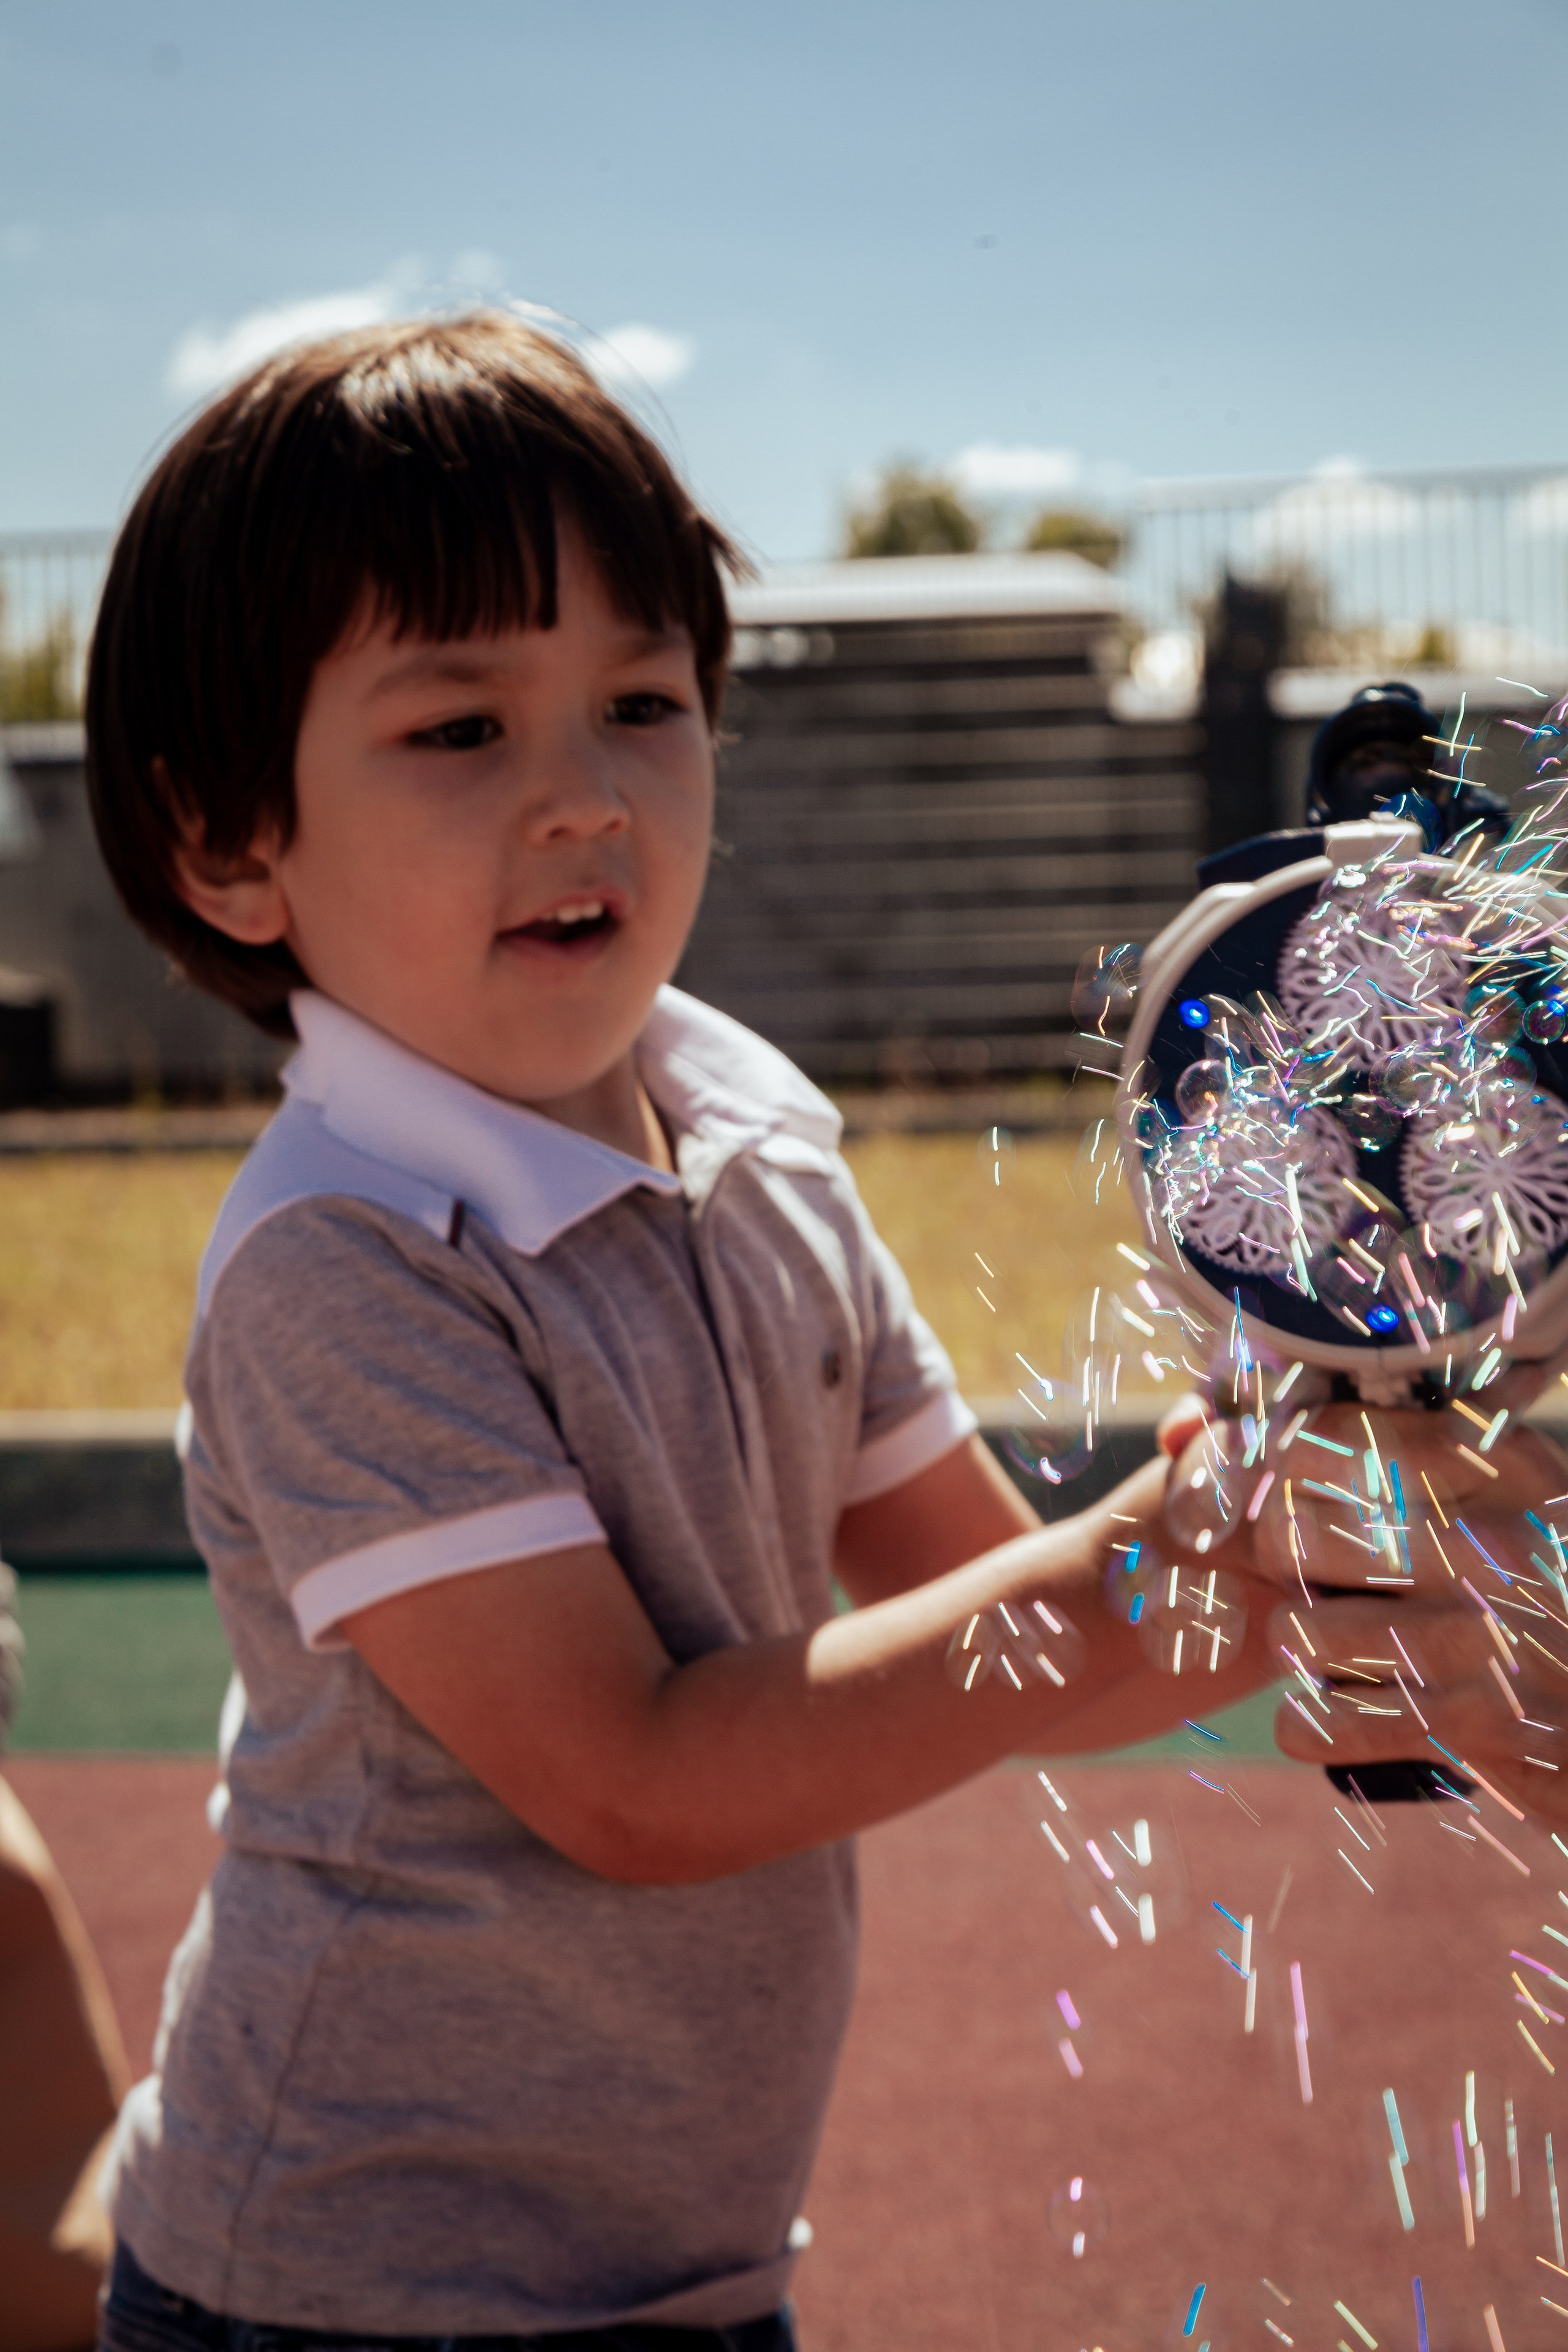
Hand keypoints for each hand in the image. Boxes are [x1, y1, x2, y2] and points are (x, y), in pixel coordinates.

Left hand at [1210, 1395, 1567, 1821]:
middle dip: (1280, 1565)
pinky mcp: (1469, 1724)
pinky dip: (1312, 1725)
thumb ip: (1361, 1444)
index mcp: (1499, 1459)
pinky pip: (1316, 1720)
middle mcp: (1492, 1537)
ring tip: (1348, 1648)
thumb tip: (1174, 1429)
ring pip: (1296, 1633)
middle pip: (1292, 1533)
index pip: (1321, 1434)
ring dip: (1303, 1649)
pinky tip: (1347, 1714)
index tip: (1242, 1498)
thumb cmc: (1536, 1585)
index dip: (1253, 1465)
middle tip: (1314, 1580)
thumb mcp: (1492, 1493)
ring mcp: (1482, 1634)